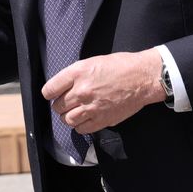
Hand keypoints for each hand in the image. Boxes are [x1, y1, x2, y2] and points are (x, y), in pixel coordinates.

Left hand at [41, 48, 163, 134]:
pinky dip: (80, 126)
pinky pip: (81, 129)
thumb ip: (76, 75)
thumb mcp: (93, 61)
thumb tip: (63, 87)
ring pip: (67, 120)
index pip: (50, 89)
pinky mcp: (102, 120)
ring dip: (69, 116)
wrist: (142, 77)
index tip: (52, 94)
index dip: (50, 93)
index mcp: (78, 73)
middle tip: (68, 102)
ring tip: (76, 111)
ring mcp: (91, 107)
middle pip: (57, 106)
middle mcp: (82, 91)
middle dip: (61, 105)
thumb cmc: (121, 66)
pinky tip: (86, 118)